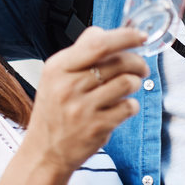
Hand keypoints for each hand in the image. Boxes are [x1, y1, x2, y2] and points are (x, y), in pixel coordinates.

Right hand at [24, 26, 147, 172]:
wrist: (44, 152)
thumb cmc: (52, 112)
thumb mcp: (54, 78)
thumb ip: (78, 54)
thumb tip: (102, 32)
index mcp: (58, 68)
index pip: (98, 44)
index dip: (125, 36)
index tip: (140, 36)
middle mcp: (69, 86)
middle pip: (118, 61)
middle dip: (137, 62)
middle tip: (140, 67)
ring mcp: (83, 108)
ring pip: (127, 82)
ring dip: (135, 83)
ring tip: (129, 86)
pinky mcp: (97, 127)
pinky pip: (128, 107)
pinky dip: (131, 105)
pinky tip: (121, 107)